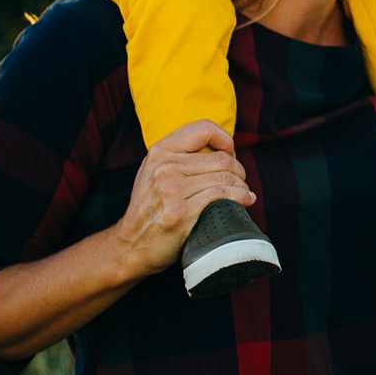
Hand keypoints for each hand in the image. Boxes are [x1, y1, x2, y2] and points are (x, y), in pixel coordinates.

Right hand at [111, 120, 254, 278]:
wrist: (130, 246)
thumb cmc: (149, 209)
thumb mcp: (154, 172)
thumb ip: (179, 156)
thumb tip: (223, 150)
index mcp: (160, 152)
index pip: (204, 128)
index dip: (225, 139)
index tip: (230, 154)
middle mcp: (164, 167)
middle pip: (221, 158)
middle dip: (238, 170)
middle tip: (239, 182)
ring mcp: (171, 189)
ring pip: (225, 177)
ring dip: (241, 186)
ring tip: (243, 194)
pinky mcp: (181, 212)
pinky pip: (222, 196)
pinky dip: (240, 198)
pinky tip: (244, 202)